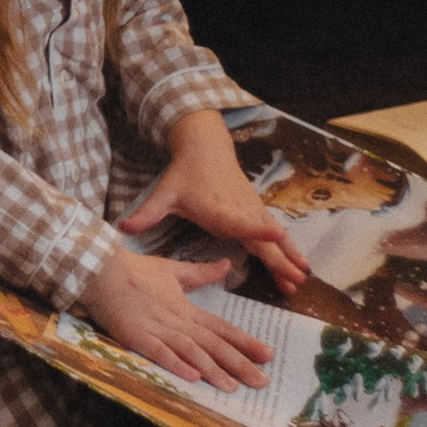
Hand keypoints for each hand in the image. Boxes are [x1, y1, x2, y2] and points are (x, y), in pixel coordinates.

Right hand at [84, 243, 274, 386]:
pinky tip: (193, 377)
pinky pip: (160, 353)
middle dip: (239, 364)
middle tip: (262, 382)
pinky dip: (177, 364)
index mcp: (186, 308)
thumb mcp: (173, 270)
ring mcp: (158, 329)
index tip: (268, 355)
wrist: (102, 269)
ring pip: (192, 351)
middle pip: (213, 344)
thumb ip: (201, 273)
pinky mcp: (138, 337)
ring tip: (233, 387)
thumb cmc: (136, 271)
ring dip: (213, 370)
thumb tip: (226, 264)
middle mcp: (177, 321)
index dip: (245, 342)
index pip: (222, 328)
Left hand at [119, 110, 309, 296]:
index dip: (257, 228)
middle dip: (280, 257)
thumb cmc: (184, 172)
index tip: (275, 235)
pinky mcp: (256, 209)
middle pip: (262, 236)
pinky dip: (289, 247)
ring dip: (289, 256)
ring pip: (274, 236)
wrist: (205, 146)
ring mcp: (251, 209)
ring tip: (303, 278)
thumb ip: (148, 213)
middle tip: (296, 281)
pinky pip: (275, 231)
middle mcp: (239, 210)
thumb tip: (122, 229)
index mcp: (219, 208)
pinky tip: (300, 263)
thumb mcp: (165, 192)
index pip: (240, 220)